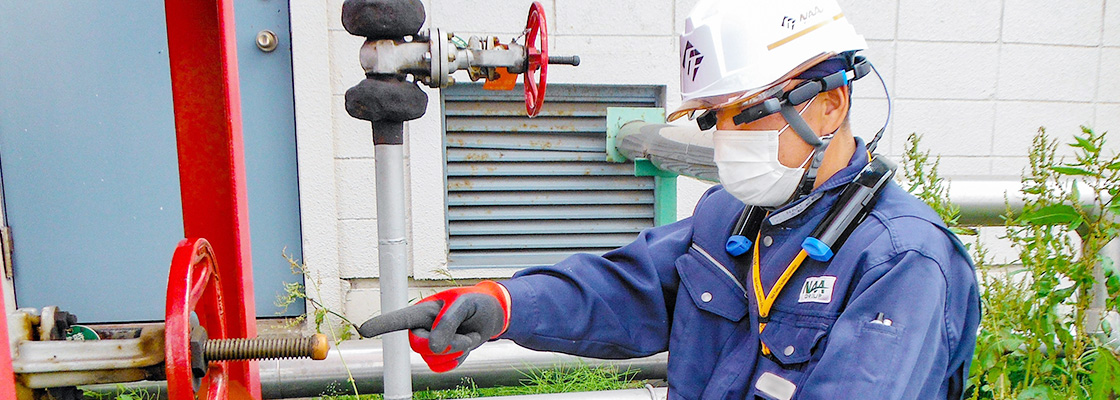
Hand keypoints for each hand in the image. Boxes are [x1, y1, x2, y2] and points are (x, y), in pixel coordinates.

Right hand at [357, 281, 510, 371]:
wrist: (492, 315)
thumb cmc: (476, 303)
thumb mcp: (464, 306)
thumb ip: (447, 323)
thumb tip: (433, 348)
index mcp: (424, 311)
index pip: (399, 319)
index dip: (381, 324)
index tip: (363, 329)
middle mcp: (423, 328)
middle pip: (418, 345)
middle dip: (444, 342)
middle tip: (463, 333)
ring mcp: (431, 343)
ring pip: (433, 359)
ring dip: (456, 350)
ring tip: (468, 335)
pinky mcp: (441, 356)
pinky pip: (443, 367)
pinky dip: (459, 359)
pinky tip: (465, 345)